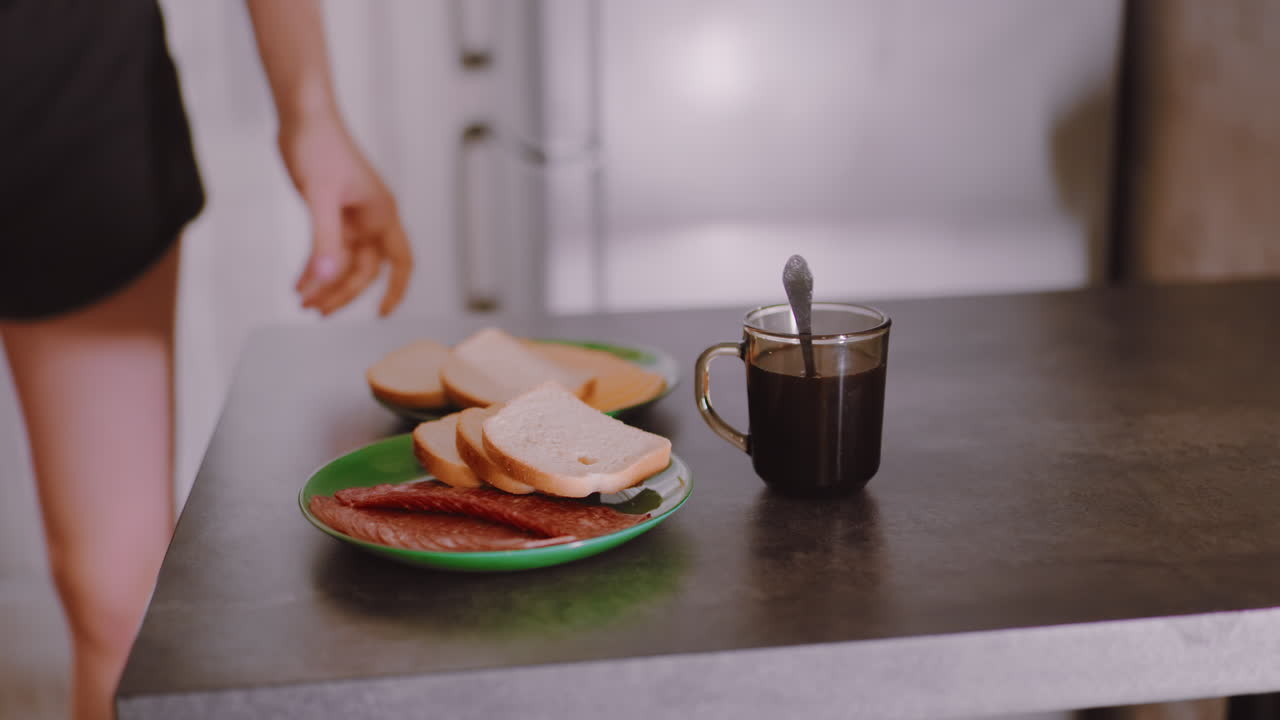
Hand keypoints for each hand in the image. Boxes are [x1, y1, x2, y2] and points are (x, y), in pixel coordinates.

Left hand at [277, 115, 412, 315]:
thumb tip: (324, 278)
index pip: (400, 262)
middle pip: (365, 269)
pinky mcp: (333, 212)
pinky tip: (299, 281)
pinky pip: (328, 249)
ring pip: (344, 262)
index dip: (396, 290)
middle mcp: (372, 219)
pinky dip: (315, 266)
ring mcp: (353, 217)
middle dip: (342, 292)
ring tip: (302, 300)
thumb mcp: (319, 195)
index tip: (381, 314)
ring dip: (325, 282)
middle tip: (316, 310)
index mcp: (382, 214)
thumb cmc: (318, 146)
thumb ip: (323, 239)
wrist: (303, 114)